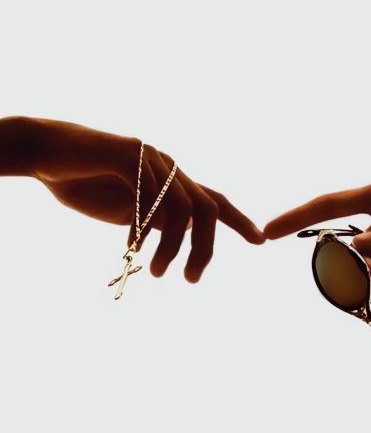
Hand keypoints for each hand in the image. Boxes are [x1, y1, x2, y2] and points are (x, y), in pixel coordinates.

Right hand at [30, 117, 263, 281]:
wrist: (46, 153)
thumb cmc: (84, 183)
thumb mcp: (127, 212)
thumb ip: (154, 221)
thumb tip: (177, 241)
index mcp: (171, 181)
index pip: (214, 200)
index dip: (239, 220)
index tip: (261, 241)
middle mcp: (168, 166)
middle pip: (207, 207)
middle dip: (205, 248)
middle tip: (191, 279)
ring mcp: (150, 157)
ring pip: (180, 206)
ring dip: (172, 245)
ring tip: (157, 272)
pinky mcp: (128, 154)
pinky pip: (147, 195)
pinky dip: (143, 226)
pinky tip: (132, 247)